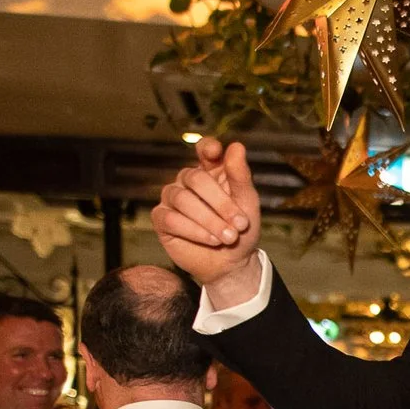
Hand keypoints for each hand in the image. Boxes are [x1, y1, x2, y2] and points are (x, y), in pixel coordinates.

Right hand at [153, 137, 260, 287]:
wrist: (231, 263)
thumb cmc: (240, 230)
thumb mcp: (247, 203)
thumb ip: (240, 176)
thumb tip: (236, 146)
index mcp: (211, 170)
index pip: (204, 149)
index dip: (208, 148)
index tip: (216, 153)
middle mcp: (188, 180)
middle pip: (195, 178)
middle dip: (220, 203)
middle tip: (240, 225)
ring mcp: (172, 198)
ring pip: (183, 199)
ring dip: (210, 220)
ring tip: (229, 237)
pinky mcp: (162, 219)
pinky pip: (171, 219)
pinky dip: (194, 231)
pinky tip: (212, 241)